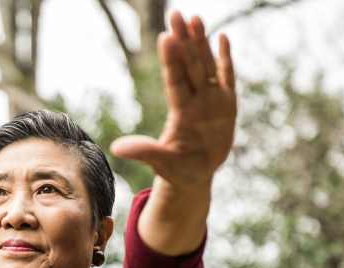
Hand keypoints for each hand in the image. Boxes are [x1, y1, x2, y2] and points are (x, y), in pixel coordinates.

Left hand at [111, 11, 236, 187]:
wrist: (196, 176)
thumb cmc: (176, 169)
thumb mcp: (160, 162)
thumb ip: (143, 151)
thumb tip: (116, 149)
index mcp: (181, 113)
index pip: (175, 80)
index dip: (172, 60)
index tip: (165, 37)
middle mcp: (195, 101)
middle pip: (189, 65)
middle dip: (184, 40)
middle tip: (176, 14)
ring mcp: (211, 101)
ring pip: (206, 65)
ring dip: (201, 42)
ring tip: (195, 17)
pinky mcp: (227, 105)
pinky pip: (227, 78)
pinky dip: (225, 59)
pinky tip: (222, 37)